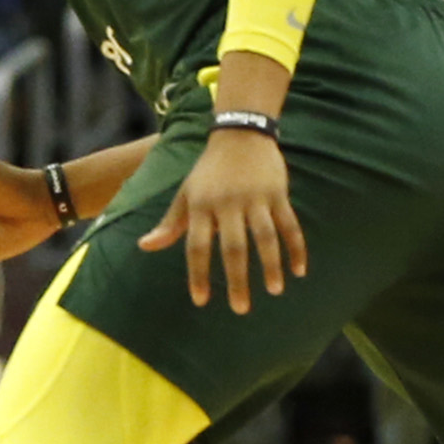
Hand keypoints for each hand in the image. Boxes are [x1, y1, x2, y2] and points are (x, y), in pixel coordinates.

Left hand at [140, 130, 307, 313]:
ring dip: (271, 265)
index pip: (197, 245)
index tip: (201, 301)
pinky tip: (299, 270)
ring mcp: (255, 198)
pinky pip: (289, 224)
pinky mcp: (277, 193)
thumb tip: (144, 246)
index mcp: (202, 206)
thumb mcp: (186, 194)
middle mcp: (228, 203)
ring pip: (265, 236)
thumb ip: (170, 223)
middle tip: (240, 309)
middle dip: (237, 279)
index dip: (198, 274)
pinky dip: (296, 247)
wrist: (239, 134)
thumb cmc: (208, 172)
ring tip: (275, 291)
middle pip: (233, 246)